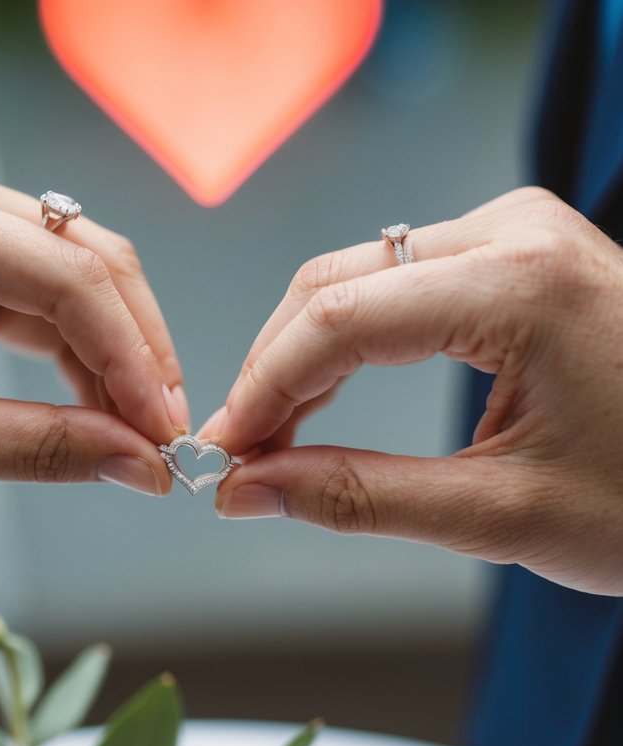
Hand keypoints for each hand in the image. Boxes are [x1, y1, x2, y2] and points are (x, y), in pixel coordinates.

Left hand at [0, 146, 188, 514]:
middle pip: (80, 255)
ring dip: (110, 349)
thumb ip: (41, 448)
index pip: (67, 275)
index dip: (133, 357)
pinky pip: (30, 290)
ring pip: (66, 271)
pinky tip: (97, 402)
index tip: (167, 433)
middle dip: (134, 346)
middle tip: (166, 432)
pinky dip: (70, 348)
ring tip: (137, 428)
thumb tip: (144, 464)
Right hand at [203, 187, 622, 594]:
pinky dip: (353, 339)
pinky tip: (326, 397)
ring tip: (275, 438)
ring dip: (307, 354)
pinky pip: (402, 280)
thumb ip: (360, 496)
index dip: (262, 388)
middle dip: (276, 369)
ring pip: (361, 275)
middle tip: (241, 456)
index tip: (222, 455)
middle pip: (337, 281)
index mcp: (523, 282)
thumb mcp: (501, 514)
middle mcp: (517, 230)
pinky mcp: (520, 251)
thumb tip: (249, 489)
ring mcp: (520, 231)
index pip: (339, 317)